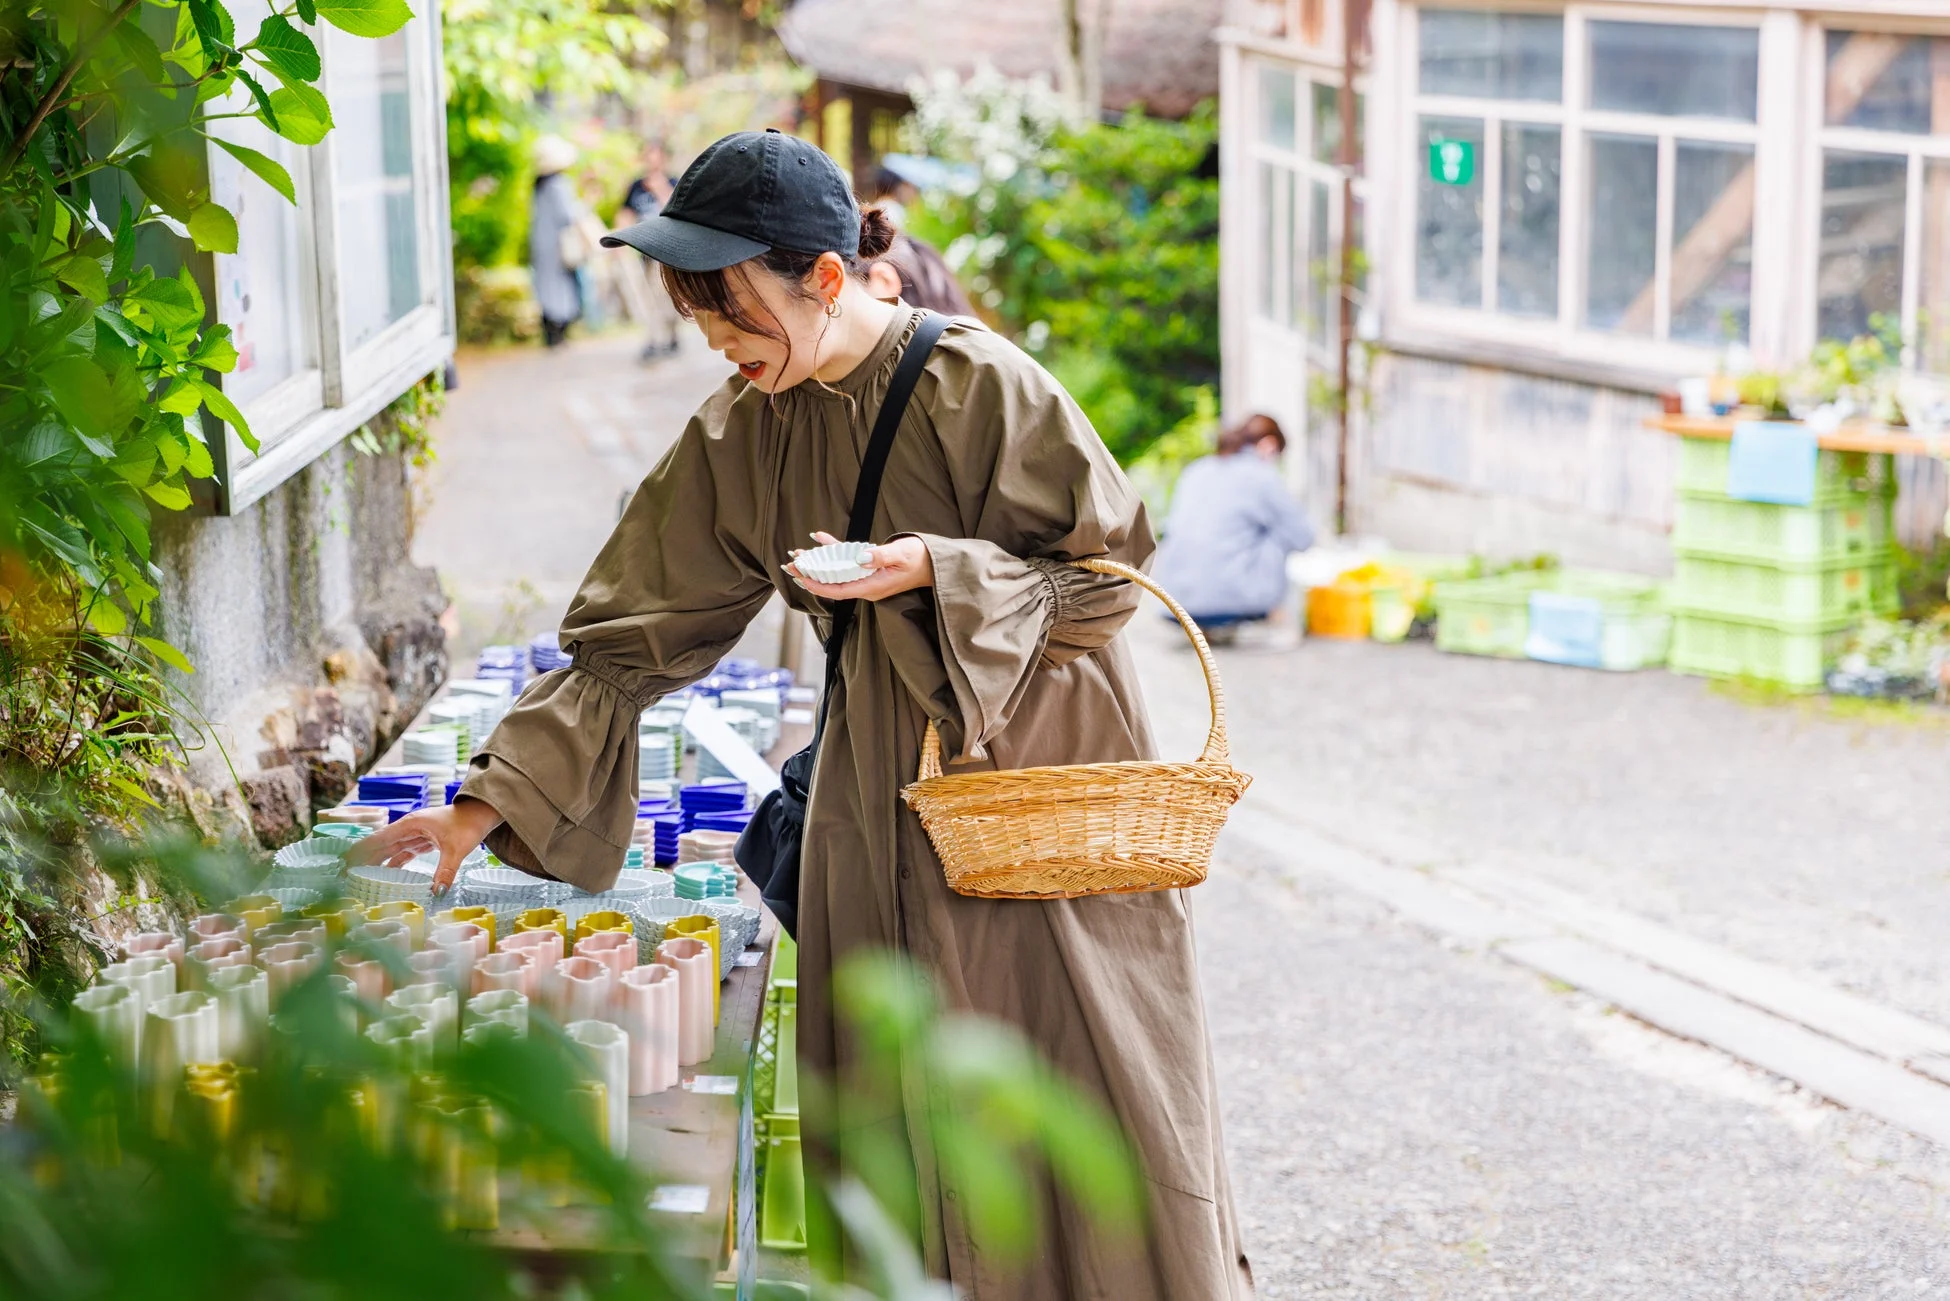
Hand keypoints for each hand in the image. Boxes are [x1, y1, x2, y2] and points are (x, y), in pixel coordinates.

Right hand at [346, 798, 501, 896]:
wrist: (483, 813)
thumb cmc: (468, 825)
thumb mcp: (456, 849)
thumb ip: (445, 871)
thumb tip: (437, 893)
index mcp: (410, 825)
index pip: (378, 839)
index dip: (360, 850)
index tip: (343, 861)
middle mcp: (409, 828)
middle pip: (380, 845)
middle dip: (363, 859)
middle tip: (345, 874)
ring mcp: (416, 833)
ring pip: (391, 849)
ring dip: (377, 862)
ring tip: (360, 876)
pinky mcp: (424, 840)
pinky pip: (404, 852)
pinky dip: (394, 863)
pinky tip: (386, 874)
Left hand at [787, 532, 933, 601]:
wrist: (935, 563)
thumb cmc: (920, 559)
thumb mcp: (902, 554)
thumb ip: (881, 556)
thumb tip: (861, 557)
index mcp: (872, 587)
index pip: (839, 590)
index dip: (818, 585)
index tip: (802, 578)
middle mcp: (866, 585)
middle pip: (833, 582)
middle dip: (811, 574)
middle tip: (790, 565)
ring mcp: (867, 577)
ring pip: (837, 572)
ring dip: (818, 563)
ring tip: (798, 554)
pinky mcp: (869, 568)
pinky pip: (847, 561)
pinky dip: (834, 549)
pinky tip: (820, 538)